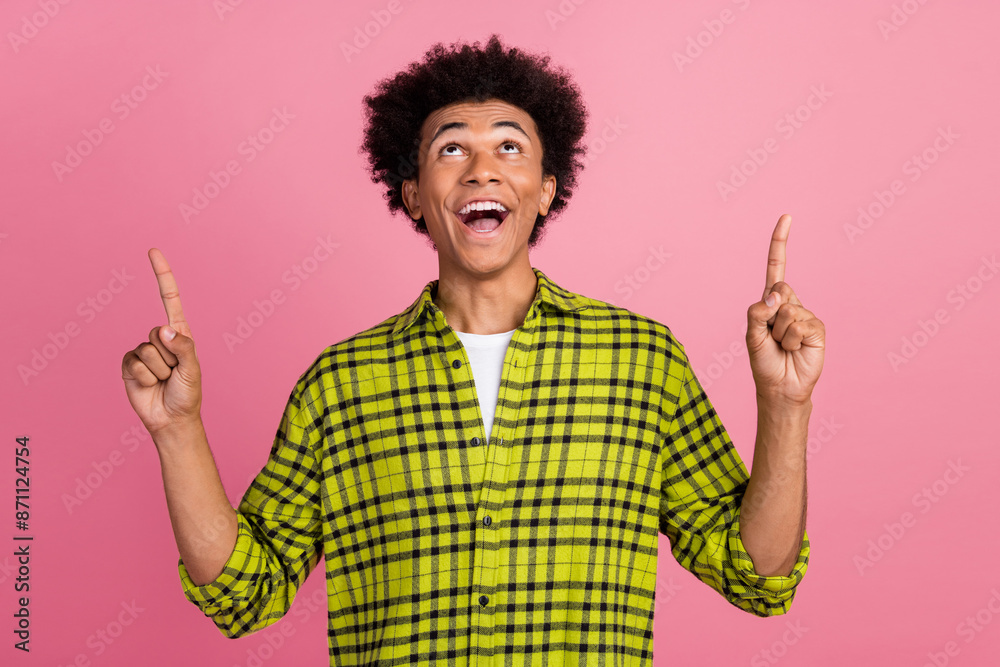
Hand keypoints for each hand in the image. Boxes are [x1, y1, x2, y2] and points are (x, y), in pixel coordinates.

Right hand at [121, 249, 202, 436]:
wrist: (171, 419)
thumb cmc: (187, 393)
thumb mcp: (193, 369)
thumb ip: (182, 347)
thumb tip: (162, 329)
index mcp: (179, 334)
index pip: (169, 298)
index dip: (162, 275)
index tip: (153, 251)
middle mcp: (160, 339)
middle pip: (156, 333)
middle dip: (169, 356)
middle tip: (175, 373)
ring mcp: (142, 351)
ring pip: (146, 351)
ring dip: (158, 370)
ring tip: (164, 381)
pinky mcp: (128, 365)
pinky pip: (133, 363)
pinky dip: (144, 377)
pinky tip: (150, 385)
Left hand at [746, 214, 825, 406]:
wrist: (781, 386)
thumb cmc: (764, 361)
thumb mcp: (751, 334)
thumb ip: (758, 311)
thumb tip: (777, 293)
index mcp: (772, 301)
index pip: (777, 267)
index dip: (780, 243)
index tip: (786, 217)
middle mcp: (790, 304)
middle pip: (779, 291)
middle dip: (770, 316)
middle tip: (772, 337)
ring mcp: (805, 315)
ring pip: (788, 311)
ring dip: (780, 333)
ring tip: (783, 347)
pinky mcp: (817, 328)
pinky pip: (800, 325)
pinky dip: (793, 340)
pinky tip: (795, 350)